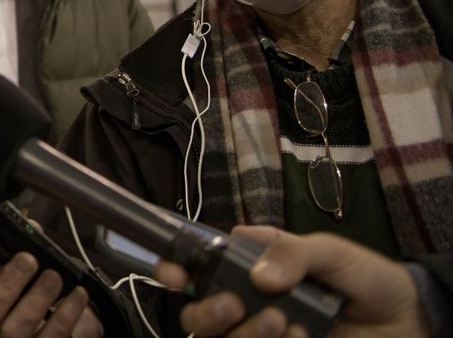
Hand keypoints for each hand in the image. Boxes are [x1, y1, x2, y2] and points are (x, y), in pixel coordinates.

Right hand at [0, 247, 101, 337]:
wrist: (76, 317)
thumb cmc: (45, 284)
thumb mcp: (34, 259)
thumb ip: (28, 241)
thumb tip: (30, 226)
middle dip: (7, 281)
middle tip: (27, 260)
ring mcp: (16, 335)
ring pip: (17, 325)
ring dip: (37, 297)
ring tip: (54, 276)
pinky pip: (51, 335)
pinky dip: (66, 314)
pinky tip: (77, 295)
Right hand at [154, 226, 424, 337]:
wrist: (406, 323)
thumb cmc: (366, 278)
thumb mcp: (332, 251)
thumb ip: (292, 251)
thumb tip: (259, 275)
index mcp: (249, 264)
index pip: (197, 265)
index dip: (174, 268)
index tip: (174, 276)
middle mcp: (247, 300)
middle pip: (196, 313)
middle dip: (207, 311)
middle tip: (236, 305)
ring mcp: (262, 332)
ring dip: (244, 333)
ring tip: (283, 322)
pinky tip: (302, 336)